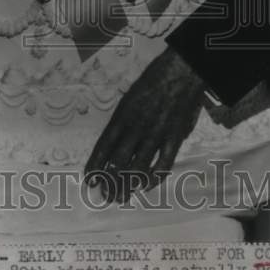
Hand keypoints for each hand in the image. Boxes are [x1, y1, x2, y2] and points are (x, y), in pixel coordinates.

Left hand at [85, 46, 204, 202]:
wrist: (181, 71)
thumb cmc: (153, 82)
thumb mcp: (129, 98)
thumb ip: (123, 121)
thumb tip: (113, 142)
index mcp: (122, 116)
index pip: (103, 147)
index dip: (95, 166)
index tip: (89, 182)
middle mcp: (136, 127)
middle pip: (118, 162)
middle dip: (110, 182)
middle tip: (106, 197)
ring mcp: (156, 134)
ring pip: (138, 168)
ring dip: (128, 185)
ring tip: (122, 197)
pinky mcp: (175, 137)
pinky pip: (164, 164)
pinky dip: (154, 179)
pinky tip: (147, 187)